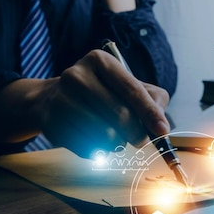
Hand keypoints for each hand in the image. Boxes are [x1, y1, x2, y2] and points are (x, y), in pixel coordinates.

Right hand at [0, 50, 169, 157]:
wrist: (51, 98)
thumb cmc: (99, 92)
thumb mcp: (126, 85)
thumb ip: (150, 99)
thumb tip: (161, 124)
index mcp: (100, 61)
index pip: (132, 90)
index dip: (150, 113)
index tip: (162, 131)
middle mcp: (77, 75)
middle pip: (120, 115)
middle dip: (136, 133)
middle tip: (139, 139)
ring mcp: (61, 99)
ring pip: (105, 135)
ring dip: (117, 143)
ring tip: (114, 136)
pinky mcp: (51, 122)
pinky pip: (87, 148)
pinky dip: (98, 151)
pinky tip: (93, 139)